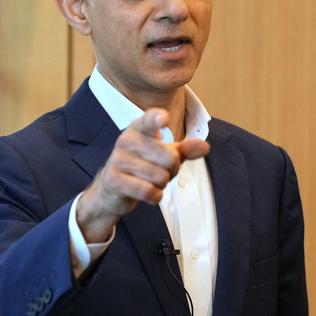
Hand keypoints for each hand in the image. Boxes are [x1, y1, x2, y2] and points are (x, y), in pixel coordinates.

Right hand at [75, 108, 209, 241]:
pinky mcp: (113, 179)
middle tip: (160, 172)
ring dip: (161, 186)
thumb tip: (204, 147)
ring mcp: (117, 159)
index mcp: (139, 128)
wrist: (112, 189)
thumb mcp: (165, 156)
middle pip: (170, 158)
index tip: (163, 119)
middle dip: (172, 171)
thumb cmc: (142, 167)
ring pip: (160, 177)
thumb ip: (184, 150)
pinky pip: (148, 191)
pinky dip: (154, 197)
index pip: (149, 119)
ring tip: (149, 182)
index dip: (157, 119)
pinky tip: (147, 193)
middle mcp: (126, 140)